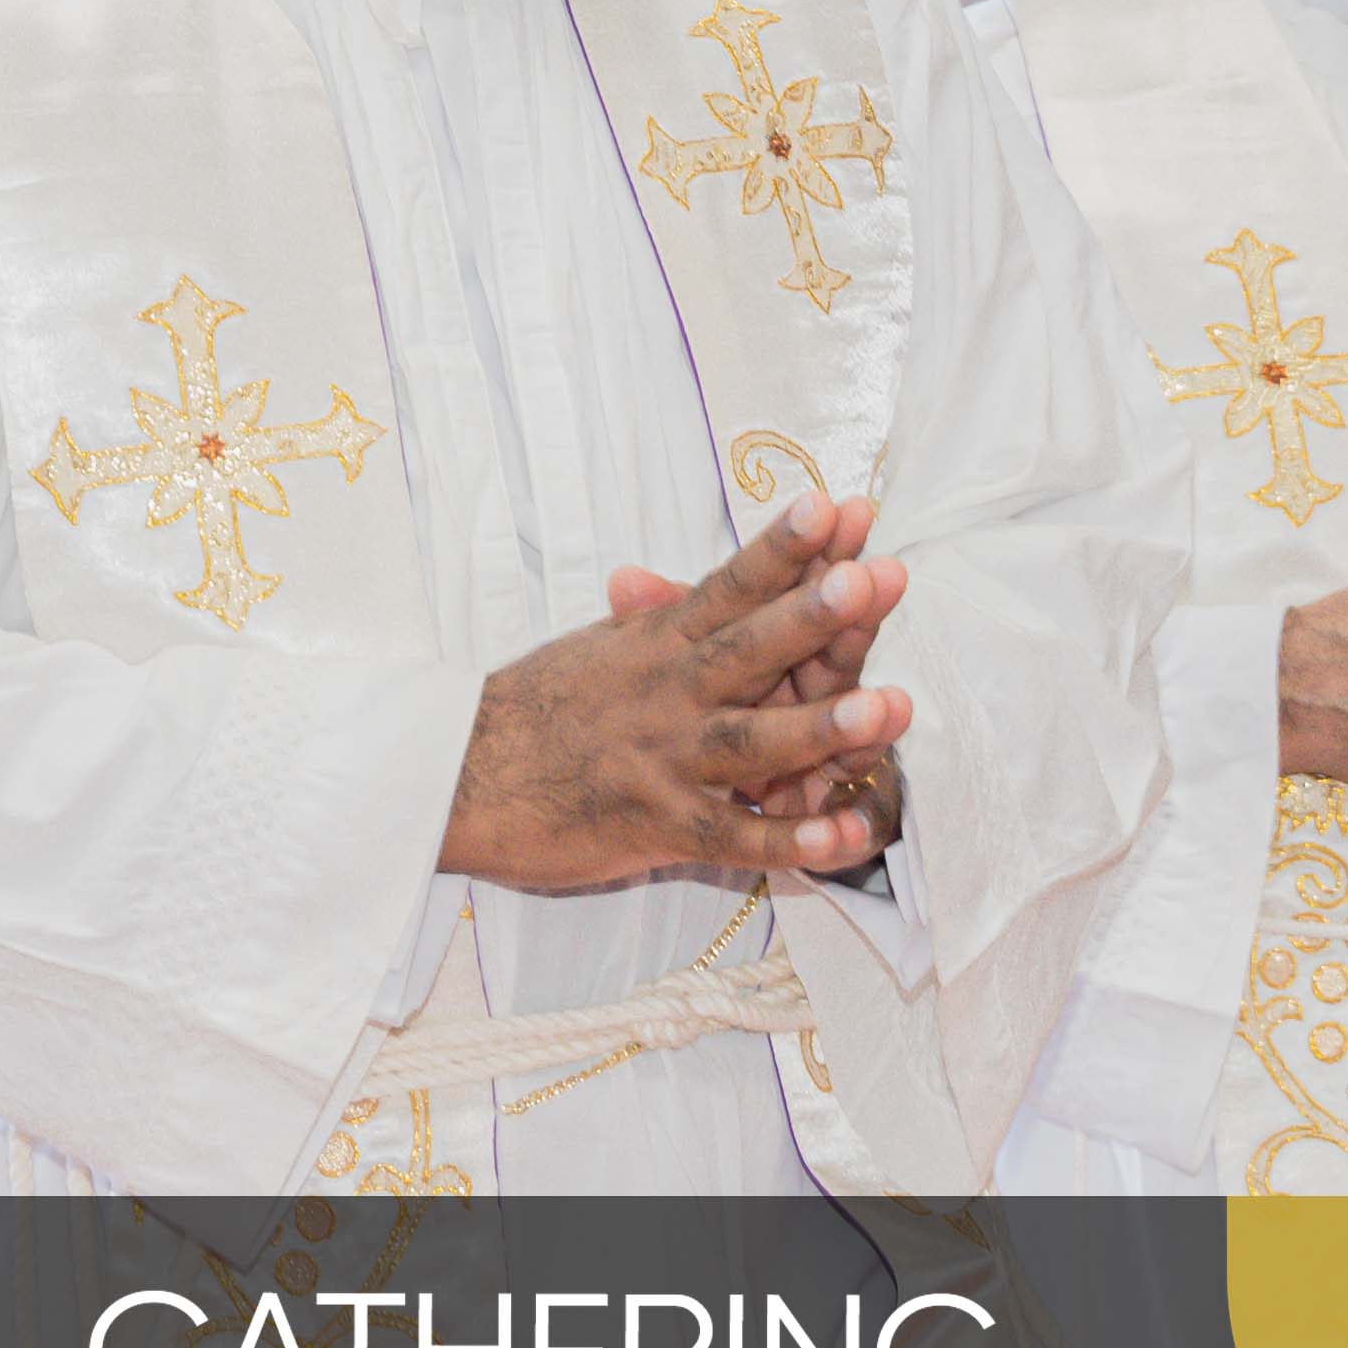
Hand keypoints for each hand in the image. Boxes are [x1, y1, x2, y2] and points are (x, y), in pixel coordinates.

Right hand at [443, 498, 914, 892]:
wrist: (454, 777)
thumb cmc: (529, 710)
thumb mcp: (590, 650)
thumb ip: (639, 619)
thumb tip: (648, 576)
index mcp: (655, 643)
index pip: (729, 584)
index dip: (784, 546)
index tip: (838, 504)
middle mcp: (667, 693)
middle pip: (751, 649)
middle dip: (818, 615)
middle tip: (880, 577)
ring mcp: (664, 761)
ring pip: (753, 743)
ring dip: (824, 726)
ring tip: (893, 707)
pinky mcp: (658, 828)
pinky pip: (738, 839)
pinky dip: (795, 842)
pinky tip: (851, 835)